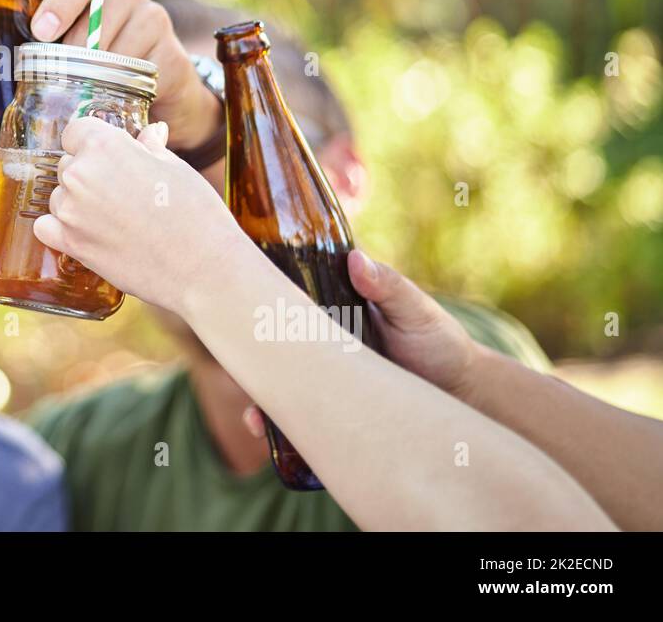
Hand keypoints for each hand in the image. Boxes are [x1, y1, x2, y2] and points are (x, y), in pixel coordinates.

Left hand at [29, 0, 219, 151]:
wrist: (159, 94)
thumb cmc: (99, 68)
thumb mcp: (69, 51)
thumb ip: (46, 45)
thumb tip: (6, 60)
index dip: (61, 1)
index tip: (42, 32)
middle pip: (99, 12)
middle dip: (76, 48)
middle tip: (63, 75)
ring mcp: (154, 18)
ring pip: (119, 44)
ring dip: (99, 73)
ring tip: (90, 90)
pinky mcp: (173, 52)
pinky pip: (142, 71)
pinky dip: (126, 88)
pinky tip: (120, 97)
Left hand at [32, 116, 241, 313]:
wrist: (203, 268)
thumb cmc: (196, 213)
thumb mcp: (176, 168)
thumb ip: (150, 147)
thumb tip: (150, 133)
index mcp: (105, 146)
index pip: (76, 130)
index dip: (92, 141)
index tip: (107, 154)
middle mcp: (80, 174)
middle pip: (68, 164)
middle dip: (89, 173)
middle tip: (121, 191)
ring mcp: (71, 211)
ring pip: (60, 196)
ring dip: (77, 202)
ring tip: (114, 217)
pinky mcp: (71, 244)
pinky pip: (46, 227)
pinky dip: (59, 228)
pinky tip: (86, 232)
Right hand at [241, 251, 480, 435]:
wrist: (463, 392)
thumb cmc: (438, 341)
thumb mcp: (414, 309)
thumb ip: (387, 286)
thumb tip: (355, 261)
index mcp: (329, 309)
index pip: (281, 300)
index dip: (252, 303)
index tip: (229, 306)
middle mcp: (316, 342)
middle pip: (268, 347)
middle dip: (244, 358)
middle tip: (234, 367)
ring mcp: (320, 377)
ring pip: (275, 384)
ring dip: (257, 399)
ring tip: (252, 417)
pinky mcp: (329, 409)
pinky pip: (295, 415)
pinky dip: (277, 426)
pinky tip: (266, 433)